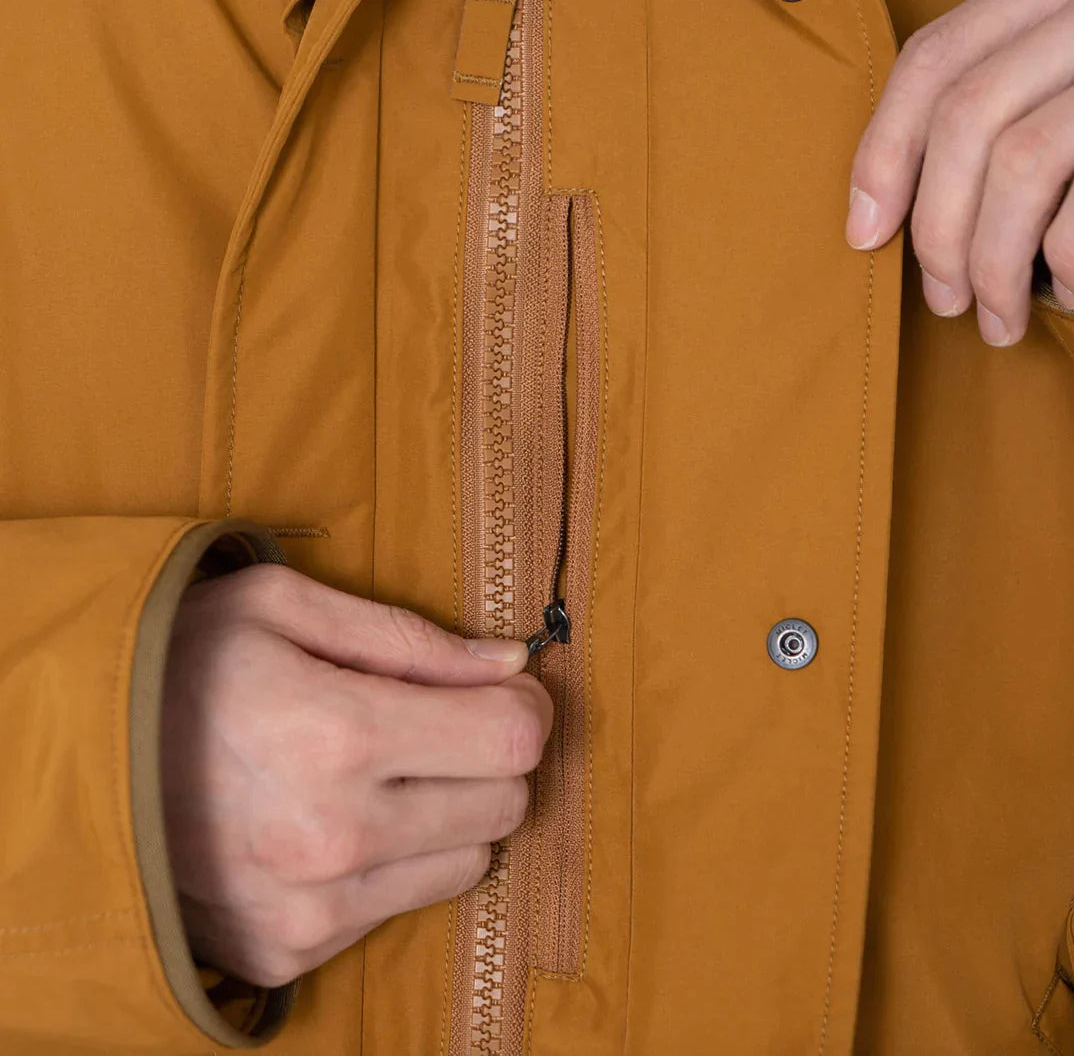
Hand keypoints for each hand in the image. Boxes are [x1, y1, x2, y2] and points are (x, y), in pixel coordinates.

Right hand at [162, 563, 550, 986]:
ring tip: (377, 775)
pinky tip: (333, 822)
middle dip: (484, 757)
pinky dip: (390, 864)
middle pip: (503, 805)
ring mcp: (311, 906)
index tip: (501, 692)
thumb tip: (511, 663)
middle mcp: (334, 836)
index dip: (523, 708)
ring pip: (467, 864)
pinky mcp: (288, 949)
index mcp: (340, 733)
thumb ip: (409, 637)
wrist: (70, 755)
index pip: (511, 740)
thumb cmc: (179, 664)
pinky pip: (399, 908)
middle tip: (432, 727)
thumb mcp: (281, 605)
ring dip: (444, 815)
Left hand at [845, 0, 1073, 344]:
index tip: (864, 233)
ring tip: (999, 320)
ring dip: (993, 264)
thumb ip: (1010, 100)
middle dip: (937, 230)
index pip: (936, 57)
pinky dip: (1069, 267)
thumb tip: (886, 204)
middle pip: (968, 116)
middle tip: (945, 301)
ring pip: (1022, 162)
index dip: (882, 153)